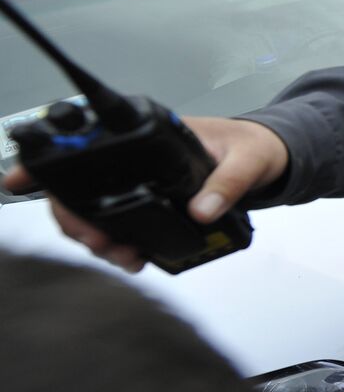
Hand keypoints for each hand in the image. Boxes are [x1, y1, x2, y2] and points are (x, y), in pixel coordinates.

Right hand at [1, 117, 288, 273]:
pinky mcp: (151, 199)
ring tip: (120, 255)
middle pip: (80, 185)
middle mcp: (140, 156)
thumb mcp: (250, 162)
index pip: (91, 141)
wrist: (271, 155)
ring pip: (93, 208)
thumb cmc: (256, 147)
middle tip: (97, 242)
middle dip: (75, 218)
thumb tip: (201, 210)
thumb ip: (229, 184)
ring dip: (94, 235)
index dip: (48, 162)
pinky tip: (131, 256)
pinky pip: (118, 221)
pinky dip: (116, 241)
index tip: (19, 179)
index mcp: (155, 135)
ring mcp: (141, 179)